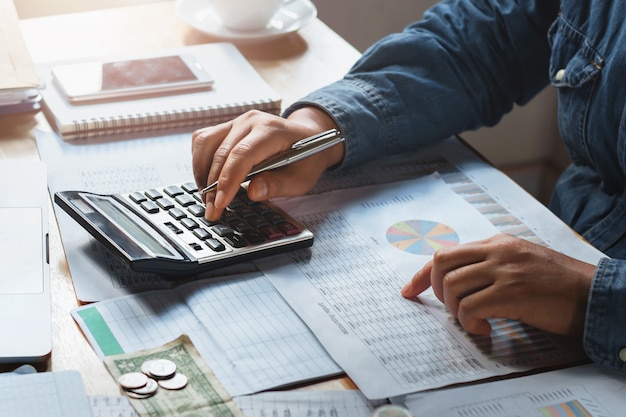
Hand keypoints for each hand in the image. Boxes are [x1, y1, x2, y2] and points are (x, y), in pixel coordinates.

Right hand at [191, 107, 342, 219]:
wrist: (307, 137)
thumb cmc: (304, 159)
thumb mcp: (301, 178)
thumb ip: (278, 185)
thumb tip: (253, 192)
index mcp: (272, 130)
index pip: (242, 155)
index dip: (228, 180)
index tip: (220, 204)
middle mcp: (251, 121)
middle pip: (222, 153)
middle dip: (213, 186)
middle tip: (212, 212)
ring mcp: (237, 121)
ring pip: (205, 144)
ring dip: (202, 174)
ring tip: (209, 199)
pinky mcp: (227, 127)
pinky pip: (203, 141)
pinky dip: (200, 162)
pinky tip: (208, 181)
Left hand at [401, 233, 595, 336]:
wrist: (594, 294)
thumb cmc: (559, 284)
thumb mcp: (522, 261)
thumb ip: (492, 264)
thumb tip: (459, 281)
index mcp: (498, 243)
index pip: (448, 252)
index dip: (423, 274)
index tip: (409, 290)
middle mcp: (498, 251)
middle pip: (442, 262)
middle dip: (436, 288)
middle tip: (451, 307)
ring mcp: (504, 270)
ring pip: (452, 285)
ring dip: (455, 309)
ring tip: (474, 320)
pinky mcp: (512, 293)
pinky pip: (470, 307)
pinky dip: (470, 322)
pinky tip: (486, 329)